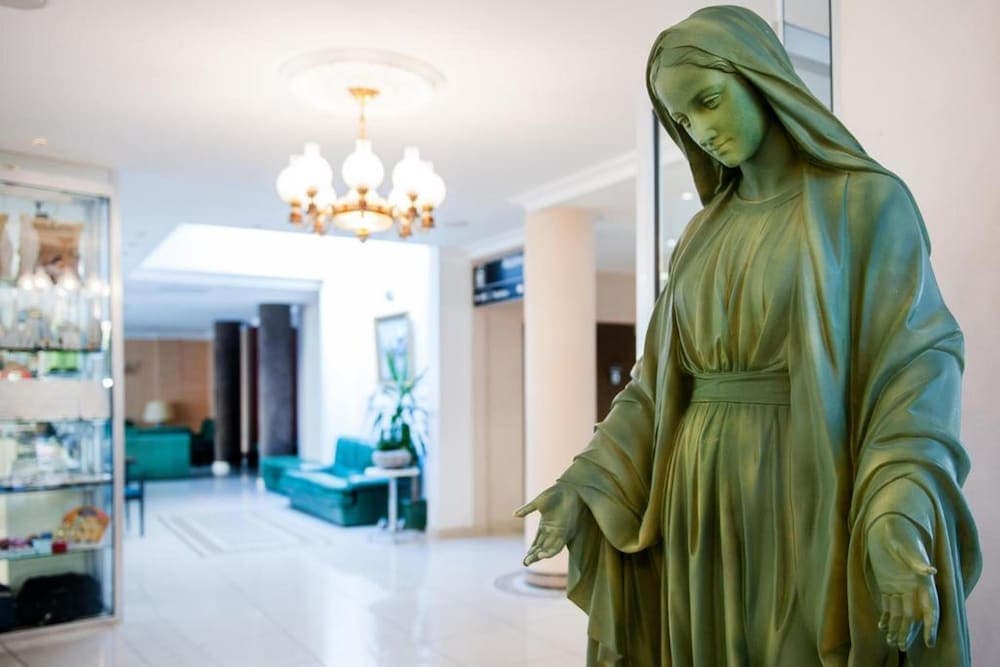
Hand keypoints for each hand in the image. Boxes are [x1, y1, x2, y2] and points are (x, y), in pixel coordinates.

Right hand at [513, 483, 581, 565]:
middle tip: (525, 563)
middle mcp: (552, 532)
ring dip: (540, 555)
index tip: (524, 560)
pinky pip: (558, 546)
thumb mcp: (538, 502)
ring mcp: (559, 533)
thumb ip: (527, 510)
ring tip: (531, 560)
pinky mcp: (566, 532)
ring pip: (549, 549)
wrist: (569, 488)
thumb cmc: (555, 494)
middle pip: (541, 548)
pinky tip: (542, 554)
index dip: (531, 551)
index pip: (537, 542)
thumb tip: (514, 515)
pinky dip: (549, 551)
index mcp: (545, 526)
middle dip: (533, 556)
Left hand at [868, 514, 938, 651]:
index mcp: (922, 580)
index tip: (929, 641)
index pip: (931, 607)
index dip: (930, 624)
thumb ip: (916, 559)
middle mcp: (913, 587)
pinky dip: (887, 617)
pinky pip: (890, 606)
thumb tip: (931, 571)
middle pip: (914, 615)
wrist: (887, 524)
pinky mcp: (888, 585)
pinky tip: (882, 628)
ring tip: (892, 642)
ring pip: (902, 614)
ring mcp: (901, 587)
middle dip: (909, 632)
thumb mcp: (904, 544)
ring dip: (898, 628)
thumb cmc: (898, 532)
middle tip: (900, 646)